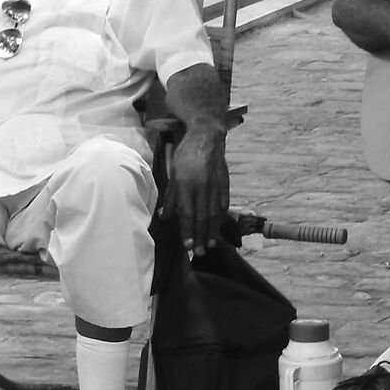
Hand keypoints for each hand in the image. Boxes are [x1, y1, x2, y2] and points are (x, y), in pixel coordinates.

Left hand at [162, 124, 230, 252]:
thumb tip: (164, 217)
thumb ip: (171, 197)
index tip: (187, 245)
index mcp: (187, 185)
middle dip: (200, 237)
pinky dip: (221, 218)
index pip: (187, 213)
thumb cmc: (186, 155)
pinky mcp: (225, 183)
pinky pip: (223, 205)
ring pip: (214, 214)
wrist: (207, 137)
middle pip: (202, 217)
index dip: (187, 231)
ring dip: (212, 231)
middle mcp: (202, 187)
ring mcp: (215, 186)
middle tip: (199, 252)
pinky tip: (218, 227)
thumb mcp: (173, 174)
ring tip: (210, 244)